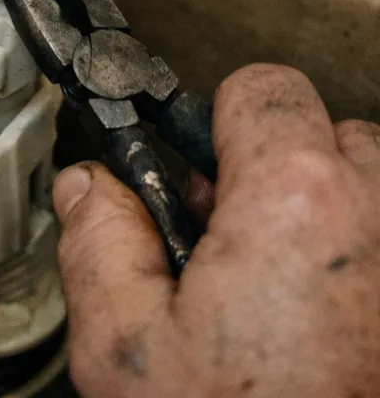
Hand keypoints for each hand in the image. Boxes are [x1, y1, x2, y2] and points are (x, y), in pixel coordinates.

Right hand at [54, 64, 379, 396]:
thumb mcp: (127, 352)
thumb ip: (99, 243)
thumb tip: (88, 189)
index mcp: (299, 205)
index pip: (264, 87)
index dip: (218, 118)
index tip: (201, 158)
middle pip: (329, 134)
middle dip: (275, 171)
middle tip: (233, 237)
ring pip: (372, 188)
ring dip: (328, 213)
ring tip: (281, 283)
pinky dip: (357, 256)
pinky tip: (321, 319)